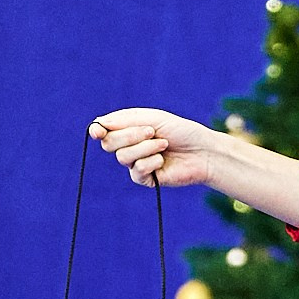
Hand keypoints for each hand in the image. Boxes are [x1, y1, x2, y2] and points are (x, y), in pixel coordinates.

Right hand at [88, 108, 298, 226]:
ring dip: (145, 148)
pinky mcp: (145, 179)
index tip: (97, 131)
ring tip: (164, 145)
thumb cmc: (180, 131)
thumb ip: (123, 121)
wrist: (202, 150)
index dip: (97, 131)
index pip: (104, 131)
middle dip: (130, 135)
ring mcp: (136, 163)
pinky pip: (136, 171)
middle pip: (109, 143)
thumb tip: (96, 125)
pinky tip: (163, 161)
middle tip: (152, 131)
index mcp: (129, 129)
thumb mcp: (152, 118)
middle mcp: (129, 147)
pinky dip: (150, 162)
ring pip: (122, 157)